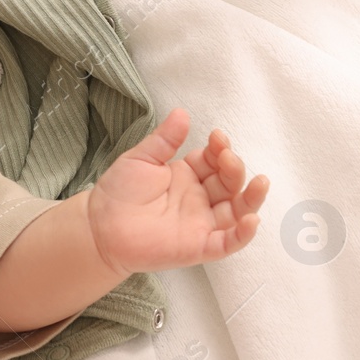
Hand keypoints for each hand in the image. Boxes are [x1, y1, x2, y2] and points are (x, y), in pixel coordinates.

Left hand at [87, 108, 268, 277]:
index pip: (214, 161)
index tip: (217, 137)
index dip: (219, 149)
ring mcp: (201, 223)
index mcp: (187, 176)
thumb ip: (164, 140)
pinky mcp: (198, 247)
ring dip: (252, 197)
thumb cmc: (118, 192)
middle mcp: (199, 199)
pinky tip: (252, 220)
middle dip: (233, 168)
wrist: (99, 226)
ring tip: (261, 182)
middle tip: (225, 157)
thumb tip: (182, 113)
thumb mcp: (141, 159)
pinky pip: (227, 242)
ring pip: (237, 211)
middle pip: (229, 183)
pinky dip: (243, 234)